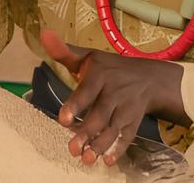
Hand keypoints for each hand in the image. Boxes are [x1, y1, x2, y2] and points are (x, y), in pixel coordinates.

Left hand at [41, 29, 186, 166]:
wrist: (150, 77)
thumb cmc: (109, 68)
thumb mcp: (88, 56)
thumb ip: (63, 51)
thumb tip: (43, 32)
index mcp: (100, 75)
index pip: (86, 91)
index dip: (75, 105)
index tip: (63, 120)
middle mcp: (114, 93)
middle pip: (100, 114)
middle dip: (86, 132)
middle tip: (72, 148)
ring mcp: (125, 109)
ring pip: (113, 128)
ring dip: (100, 145)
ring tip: (86, 159)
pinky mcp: (133, 122)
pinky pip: (127, 136)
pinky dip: (119, 149)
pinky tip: (107, 160)